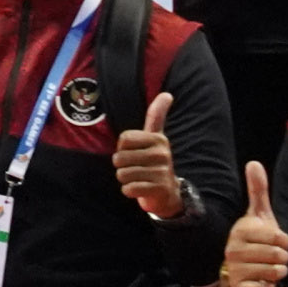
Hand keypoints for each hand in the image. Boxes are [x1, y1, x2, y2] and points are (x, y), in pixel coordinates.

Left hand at [112, 91, 185, 219]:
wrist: (167, 193)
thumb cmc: (153, 162)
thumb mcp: (155, 137)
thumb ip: (157, 116)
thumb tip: (167, 93)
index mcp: (158, 139)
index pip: (123, 139)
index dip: (122, 149)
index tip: (134, 153)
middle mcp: (162, 153)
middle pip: (119, 158)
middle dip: (122, 166)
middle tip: (136, 169)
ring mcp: (161, 172)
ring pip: (122, 174)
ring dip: (125, 179)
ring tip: (139, 179)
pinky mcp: (158, 189)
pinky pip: (129, 189)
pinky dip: (130, 191)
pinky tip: (140, 189)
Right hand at [215, 160, 287, 286]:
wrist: (241, 272)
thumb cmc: (255, 240)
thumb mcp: (259, 215)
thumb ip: (258, 191)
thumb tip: (253, 162)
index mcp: (241, 230)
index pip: (279, 237)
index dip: (284, 241)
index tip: (275, 241)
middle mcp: (234, 250)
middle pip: (279, 254)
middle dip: (283, 257)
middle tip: (273, 256)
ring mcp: (236, 269)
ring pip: (275, 271)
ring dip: (279, 271)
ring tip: (269, 268)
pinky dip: (269, 286)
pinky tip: (263, 282)